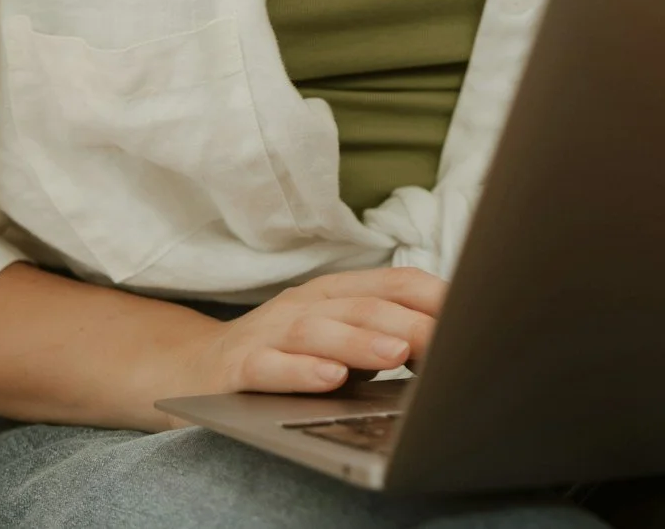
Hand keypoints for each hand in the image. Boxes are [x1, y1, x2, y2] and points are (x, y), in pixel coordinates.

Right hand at [168, 267, 444, 407]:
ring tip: (399, 353)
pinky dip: (302, 371)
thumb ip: (381, 343)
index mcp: (334, 295)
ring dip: (362, 340)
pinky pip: (271, 366)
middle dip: (409, 322)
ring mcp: (268, 333)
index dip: (433, 298)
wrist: (190, 369)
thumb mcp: (335, 344)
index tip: (474, 318)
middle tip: (447, 342)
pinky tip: (331, 379)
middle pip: (362, 305)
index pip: (392, 284)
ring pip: (319, 330)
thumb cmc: (281, 359)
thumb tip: (447, 356)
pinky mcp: (238, 367)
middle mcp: (304, 305)